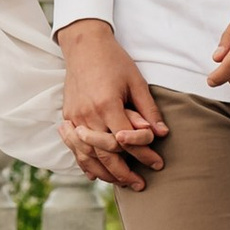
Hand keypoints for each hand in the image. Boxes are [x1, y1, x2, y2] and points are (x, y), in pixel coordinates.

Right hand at [57, 21, 168, 188]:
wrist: (84, 45)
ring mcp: (75, 117)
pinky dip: (85, 163)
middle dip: (124, 173)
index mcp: (107, 104)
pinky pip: (74, 147)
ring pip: (88, 156)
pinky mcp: (68, 117)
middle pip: (106, 154)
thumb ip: (148, 109)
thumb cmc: (114, 61)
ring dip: (105, 173)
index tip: (158, 164)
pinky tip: (95, 174)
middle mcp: (88, 114)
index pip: (127, 140)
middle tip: (140, 184)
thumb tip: (162, 134)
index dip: (144, 155)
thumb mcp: (136, 82)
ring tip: (121, 183)